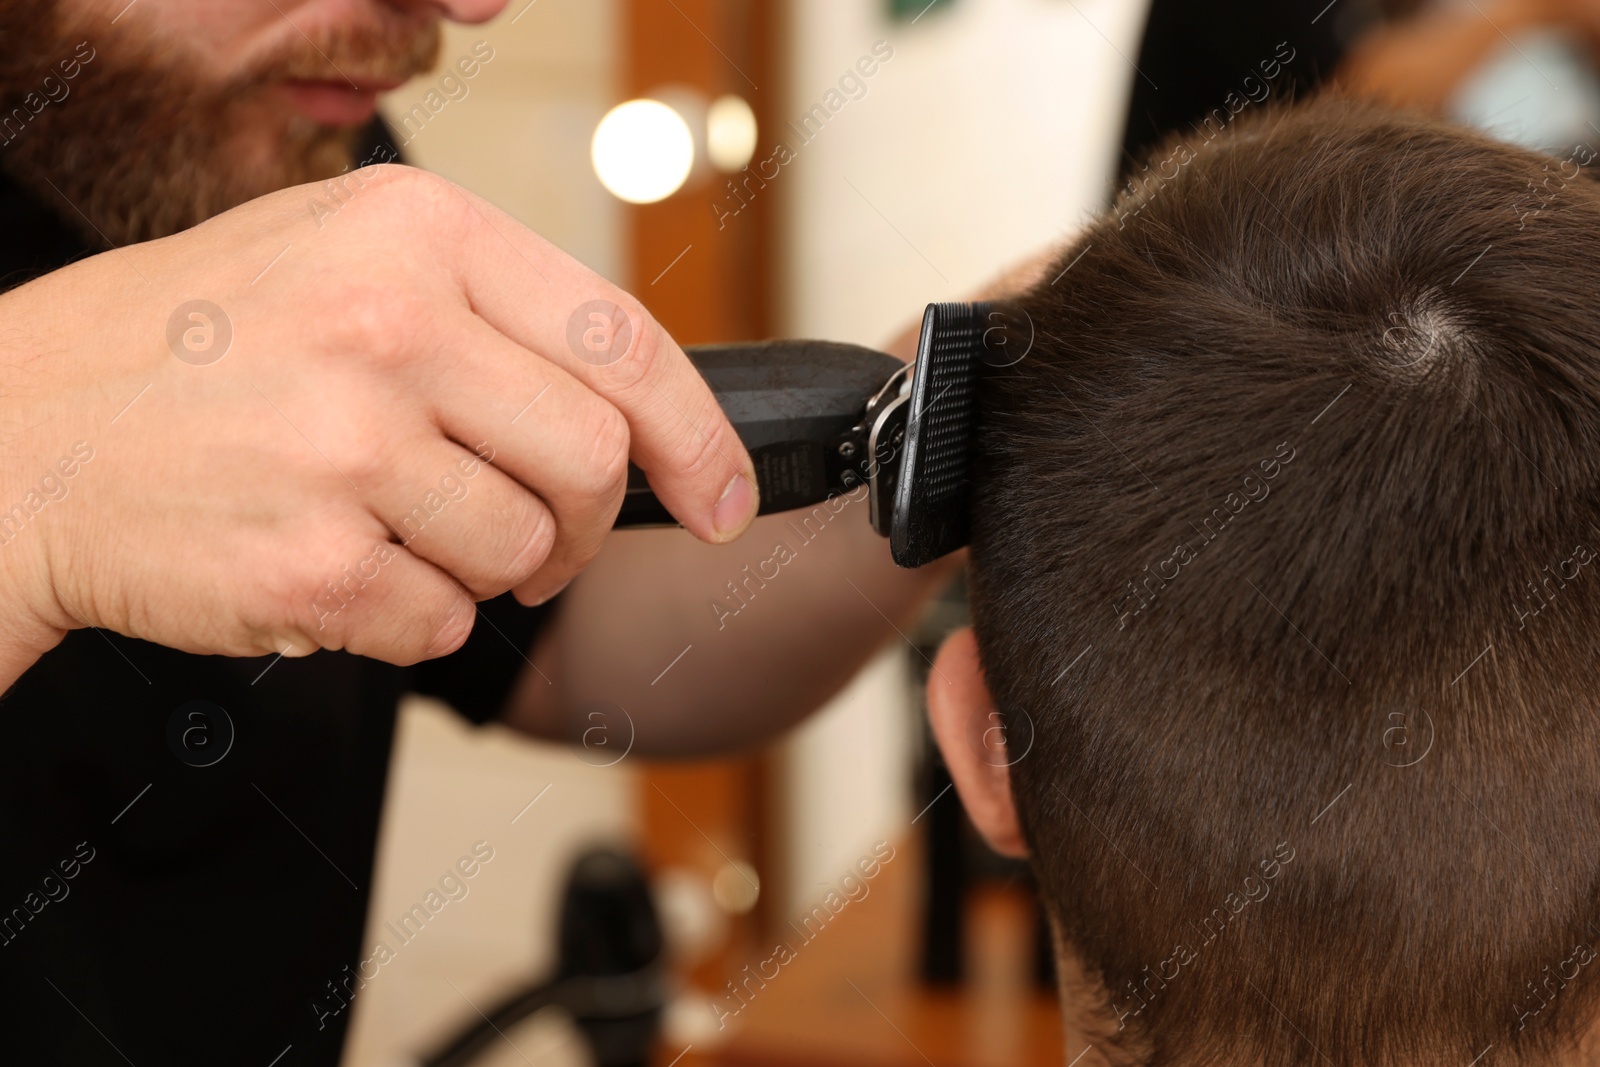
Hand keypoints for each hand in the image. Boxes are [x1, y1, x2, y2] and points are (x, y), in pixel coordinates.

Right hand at [0, 164, 757, 683]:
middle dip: (586, 523)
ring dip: (490, 569)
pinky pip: (442, 623)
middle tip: (540, 536)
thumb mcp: (337, 256)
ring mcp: (347, 448)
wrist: (14, 432)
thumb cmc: (182, 346)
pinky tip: (342, 567)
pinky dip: (414, 616)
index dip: (699, 438)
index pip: (622, 343)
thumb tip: (632, 403)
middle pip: (593, 462)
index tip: (726, 499)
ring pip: (526, 552)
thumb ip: (486, 311)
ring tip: (402, 534)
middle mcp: (388, 327)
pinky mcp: (311, 564)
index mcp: (414, 234)